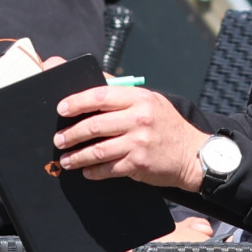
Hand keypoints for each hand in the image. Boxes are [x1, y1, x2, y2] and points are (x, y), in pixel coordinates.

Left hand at [50, 83, 207, 195]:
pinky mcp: (138, 163)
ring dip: (77, 156)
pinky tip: (86, 171)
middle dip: (71, 134)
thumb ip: (121, 91)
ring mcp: (139, 142)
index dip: (77, 102)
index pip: (100, 96)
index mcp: (139, 98)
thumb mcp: (149, 100)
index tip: (61, 109)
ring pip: (97, 150)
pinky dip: (93, 171)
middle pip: (94, 125)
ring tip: (66, 159)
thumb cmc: (165, 125)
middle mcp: (139, 118)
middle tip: (59, 139)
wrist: (193, 154)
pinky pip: (108, 169)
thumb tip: (90, 80)